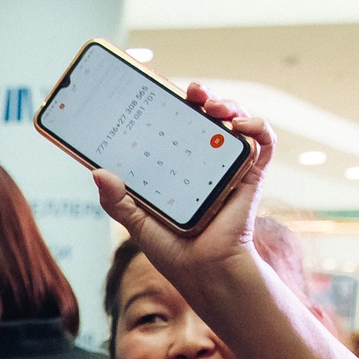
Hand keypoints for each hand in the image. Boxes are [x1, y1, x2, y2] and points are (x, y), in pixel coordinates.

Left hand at [91, 83, 273, 281]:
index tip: (156, 84)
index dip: (168, 102)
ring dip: (227, 103)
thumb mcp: (136, 223)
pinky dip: (257, 126)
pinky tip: (239, 124)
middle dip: (199, 96)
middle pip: (204, 116)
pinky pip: (262, 142)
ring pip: (234, 121)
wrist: (206, 273)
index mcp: (177, 166)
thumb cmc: (174, 251)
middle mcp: (204, 160)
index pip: (172, 125)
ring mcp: (228, 165)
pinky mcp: (251, 175)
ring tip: (211, 102)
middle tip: (188, 89)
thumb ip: (116, 201)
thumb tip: (96, 172)